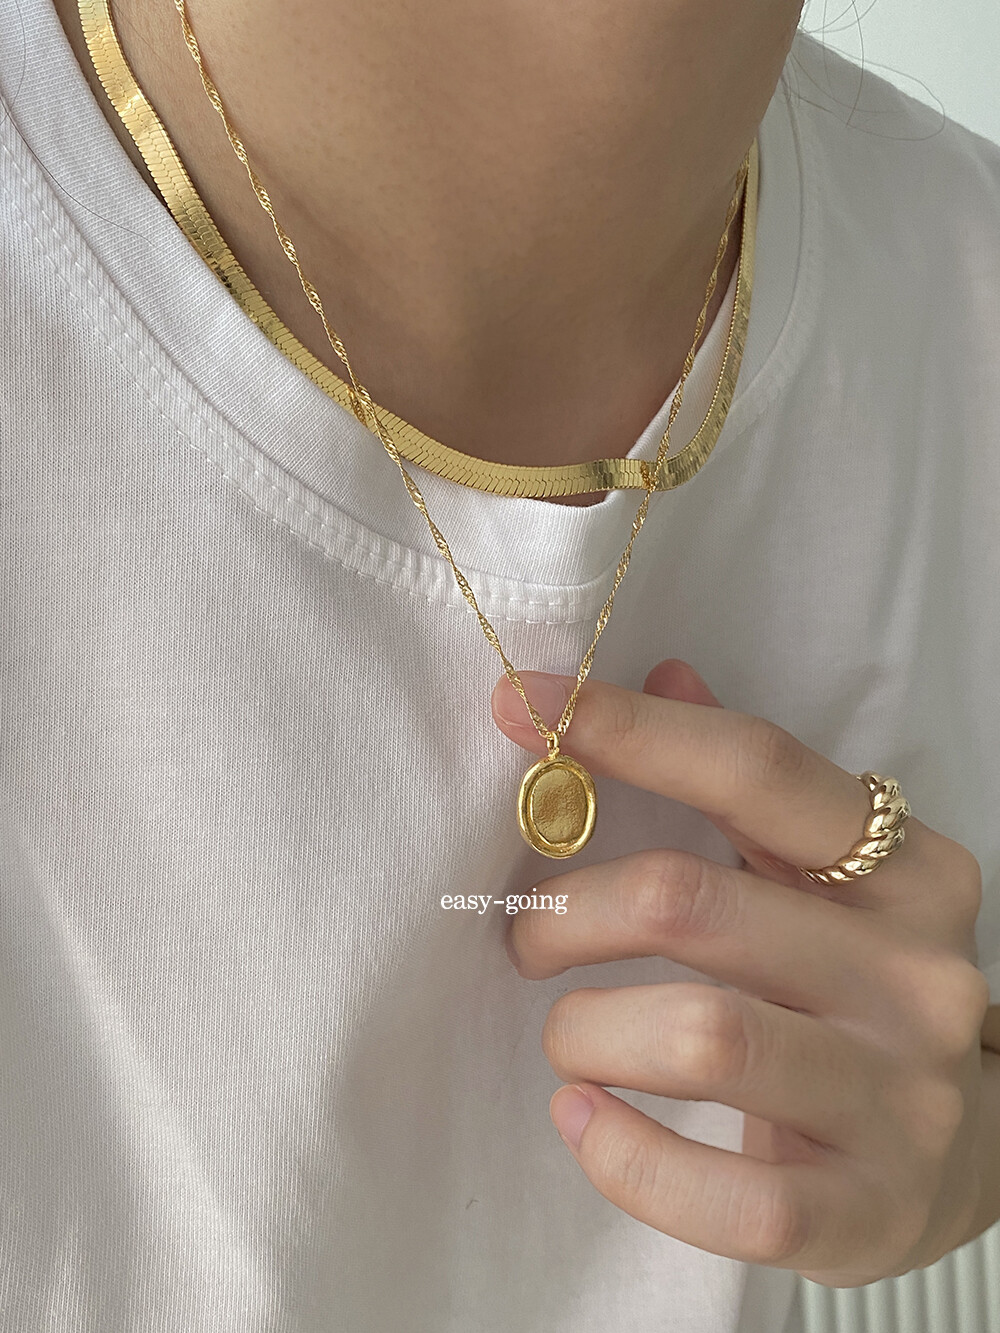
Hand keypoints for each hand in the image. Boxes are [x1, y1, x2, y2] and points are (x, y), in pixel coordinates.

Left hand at [491, 659, 990, 1286]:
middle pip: (691, 901)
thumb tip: (661, 672)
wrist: (957, 1155)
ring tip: (566, 1035)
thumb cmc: (856, 990)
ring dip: (585, 1028)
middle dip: (568, 910)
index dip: (627, 727)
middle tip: (526, 933)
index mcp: (907, 868)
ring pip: (701, 1037)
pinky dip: (623, 1155)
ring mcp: (902, 1097)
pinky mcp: (867, 1212)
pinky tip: (583, 1118)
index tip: (522, 701)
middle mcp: (918, 973)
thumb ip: (747, 780)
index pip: (756, 767)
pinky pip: (724, 1198)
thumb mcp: (825, 877)